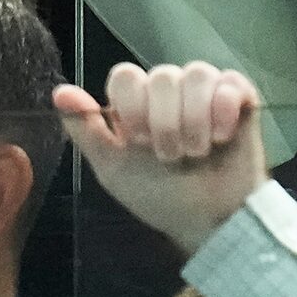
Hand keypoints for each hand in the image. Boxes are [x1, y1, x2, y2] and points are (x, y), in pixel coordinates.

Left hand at [52, 60, 269, 256]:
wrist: (209, 222)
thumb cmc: (160, 198)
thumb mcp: (114, 169)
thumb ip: (85, 130)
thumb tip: (58, 92)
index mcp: (138, 103)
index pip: (126, 75)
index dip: (134, 108)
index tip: (139, 142)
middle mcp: (171, 90)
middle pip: (162, 76)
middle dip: (166, 125)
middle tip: (172, 156)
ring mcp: (206, 90)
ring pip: (197, 74)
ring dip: (196, 122)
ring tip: (198, 152)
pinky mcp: (239, 95)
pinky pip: (229, 81)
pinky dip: (223, 113)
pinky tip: (221, 137)